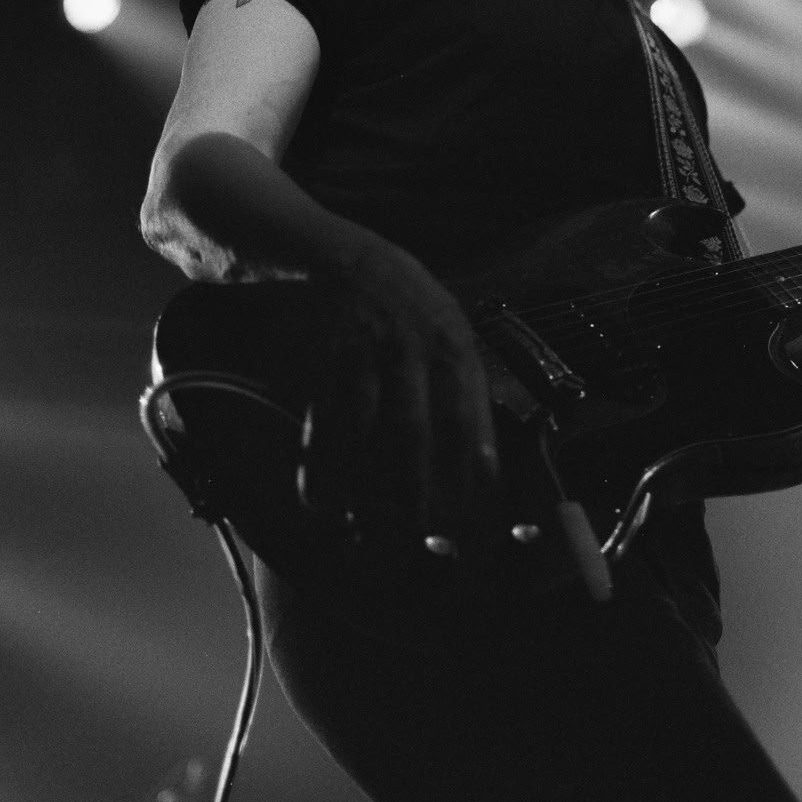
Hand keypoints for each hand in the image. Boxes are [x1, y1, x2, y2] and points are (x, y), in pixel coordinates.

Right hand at [299, 237, 497, 542]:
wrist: (325, 251)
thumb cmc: (392, 306)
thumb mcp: (438, 335)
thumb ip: (458, 395)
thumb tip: (480, 474)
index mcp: (456, 347)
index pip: (472, 425)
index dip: (474, 484)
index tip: (473, 534)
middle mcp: (420, 345)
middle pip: (423, 435)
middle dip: (421, 500)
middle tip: (416, 551)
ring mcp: (372, 344)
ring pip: (376, 431)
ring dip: (371, 493)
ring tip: (368, 541)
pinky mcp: (326, 348)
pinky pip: (326, 416)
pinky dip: (323, 465)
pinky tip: (320, 504)